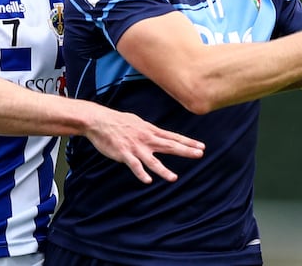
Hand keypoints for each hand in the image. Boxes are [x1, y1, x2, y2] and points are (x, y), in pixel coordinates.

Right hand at [84, 107, 204, 183]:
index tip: (201, 146)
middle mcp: (146, 139)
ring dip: (163, 170)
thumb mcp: (138, 122)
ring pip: (152, 161)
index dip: (188, 142)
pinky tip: (148, 181)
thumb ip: (149, 130)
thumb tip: (159, 135)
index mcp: (150, 131)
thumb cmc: (118, 121)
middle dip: (185, 150)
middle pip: (169, 146)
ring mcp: (136, 147)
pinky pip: (134, 165)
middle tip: (199, 154)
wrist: (99, 121)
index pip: (173, 137)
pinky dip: (141, 173)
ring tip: (174, 178)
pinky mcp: (124, 154)